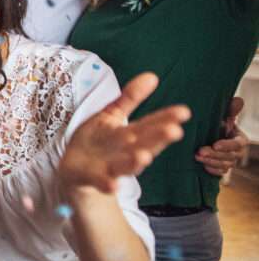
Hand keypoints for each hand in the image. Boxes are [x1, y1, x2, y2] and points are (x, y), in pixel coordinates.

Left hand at [60, 72, 189, 196]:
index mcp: (130, 134)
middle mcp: (125, 151)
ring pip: (125, 164)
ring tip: (144, 157)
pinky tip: (113, 185)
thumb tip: (152, 75)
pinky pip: (101, 181)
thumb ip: (130, 97)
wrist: (76, 170)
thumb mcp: (112, 114)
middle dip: (158, 138)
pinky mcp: (92, 177)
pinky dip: (107, 183)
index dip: (166, 118)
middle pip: (143, 144)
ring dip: (135, 161)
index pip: (151, 124)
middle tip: (174, 131)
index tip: (184, 111)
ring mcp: (110, 166)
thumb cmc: (99, 140)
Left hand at [195, 96, 248, 174]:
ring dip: (211, 162)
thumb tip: (238, 100)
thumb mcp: (223, 116)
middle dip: (215, 155)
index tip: (215, 144)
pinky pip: (219, 173)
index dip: (227, 145)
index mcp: (239, 138)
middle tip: (200, 151)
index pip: (238, 144)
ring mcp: (229, 161)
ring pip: (224, 165)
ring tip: (196, 157)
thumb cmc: (217, 124)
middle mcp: (237, 152)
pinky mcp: (220, 168)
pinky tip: (202, 166)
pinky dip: (211, 170)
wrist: (207, 136)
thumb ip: (230, 110)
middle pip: (231, 157)